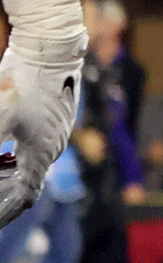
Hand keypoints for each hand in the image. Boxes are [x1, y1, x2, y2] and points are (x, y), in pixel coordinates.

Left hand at [0, 27, 78, 226]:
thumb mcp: (0, 114)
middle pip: (28, 183)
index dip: (7, 211)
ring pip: (32, 165)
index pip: (25, 195)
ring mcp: (56, 133)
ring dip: (12, 177)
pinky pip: (36, 149)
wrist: (52, 51)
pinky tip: (4, 152)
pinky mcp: (54, 120)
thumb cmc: (25, 81)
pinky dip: (18, 159)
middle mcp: (53, 147)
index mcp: (42, 152)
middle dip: (7, 196)